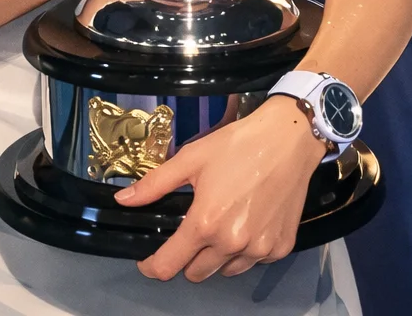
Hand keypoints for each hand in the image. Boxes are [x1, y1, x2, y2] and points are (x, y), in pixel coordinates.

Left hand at [115, 95, 325, 281]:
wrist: (289, 139)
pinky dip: (245, 251)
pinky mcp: (281, 247)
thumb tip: (122, 199)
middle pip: (197, 273)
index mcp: (205, 224)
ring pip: (226, 270)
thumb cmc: (239, 145)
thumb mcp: (190, 159)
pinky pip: (254, 262)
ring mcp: (260, 249)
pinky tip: (247, 223)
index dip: (152, 266)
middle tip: (191, 231)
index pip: (168, 266)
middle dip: (187, 259)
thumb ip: (154, 184)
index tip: (149, 260)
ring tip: (221, 225)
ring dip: (217, 257)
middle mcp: (232, 244)